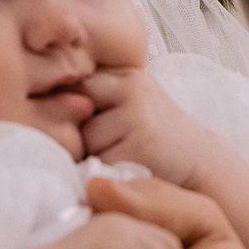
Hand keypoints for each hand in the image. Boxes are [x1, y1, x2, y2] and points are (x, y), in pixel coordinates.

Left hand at [80, 68, 213, 187]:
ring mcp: (137, 115)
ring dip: (94, 155)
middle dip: (82, 134)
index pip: (78, 85)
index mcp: (126, 77)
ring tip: (121, 158)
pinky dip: (107, 172)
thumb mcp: (133, 107)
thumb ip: (99, 102)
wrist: (202, 165)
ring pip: (85, 139)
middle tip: (107, 148)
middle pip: (75, 112)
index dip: (70, 109)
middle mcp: (131, 89)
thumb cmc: (158, 140)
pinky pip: (100, 161)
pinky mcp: (140, 144)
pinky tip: (128, 170)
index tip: (79, 127)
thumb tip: (46, 107)